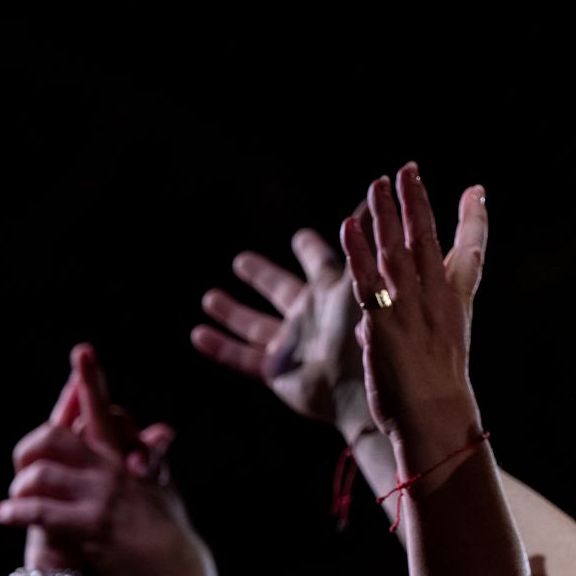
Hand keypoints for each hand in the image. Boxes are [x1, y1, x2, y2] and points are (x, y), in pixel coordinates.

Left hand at [0, 346, 207, 575]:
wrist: (176, 574)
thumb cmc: (169, 534)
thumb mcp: (163, 489)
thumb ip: (150, 461)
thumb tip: (154, 436)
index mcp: (129, 456)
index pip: (107, 411)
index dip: (93, 381)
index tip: (83, 352)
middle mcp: (115, 468)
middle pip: (56, 438)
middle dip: (28, 448)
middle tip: (21, 462)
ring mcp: (104, 495)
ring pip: (40, 474)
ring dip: (20, 488)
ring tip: (11, 502)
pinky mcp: (92, 525)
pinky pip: (39, 509)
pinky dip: (16, 511)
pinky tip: (6, 514)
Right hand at [192, 215, 373, 439]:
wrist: (370, 387)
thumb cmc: (377, 332)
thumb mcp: (369, 274)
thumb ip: (367, 236)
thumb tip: (375, 188)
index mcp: (336, 292)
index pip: (321, 262)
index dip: (310, 248)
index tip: (301, 238)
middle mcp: (312, 316)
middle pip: (281, 289)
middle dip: (262, 275)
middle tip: (242, 262)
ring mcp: (294, 344)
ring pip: (255, 324)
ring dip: (232, 311)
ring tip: (210, 299)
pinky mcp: (280, 371)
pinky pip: (244, 358)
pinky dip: (221, 347)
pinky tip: (198, 336)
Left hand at [339, 164, 487, 466]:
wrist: (435, 418)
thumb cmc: (433, 392)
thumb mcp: (425, 353)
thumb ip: (392, 328)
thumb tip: (363, 323)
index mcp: (455, 304)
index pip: (470, 253)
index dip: (473, 220)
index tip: (475, 190)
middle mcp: (436, 300)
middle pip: (427, 239)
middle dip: (418, 202)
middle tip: (409, 169)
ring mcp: (410, 309)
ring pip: (396, 250)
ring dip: (386, 214)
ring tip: (379, 182)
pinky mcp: (383, 323)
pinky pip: (367, 280)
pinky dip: (357, 251)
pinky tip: (348, 225)